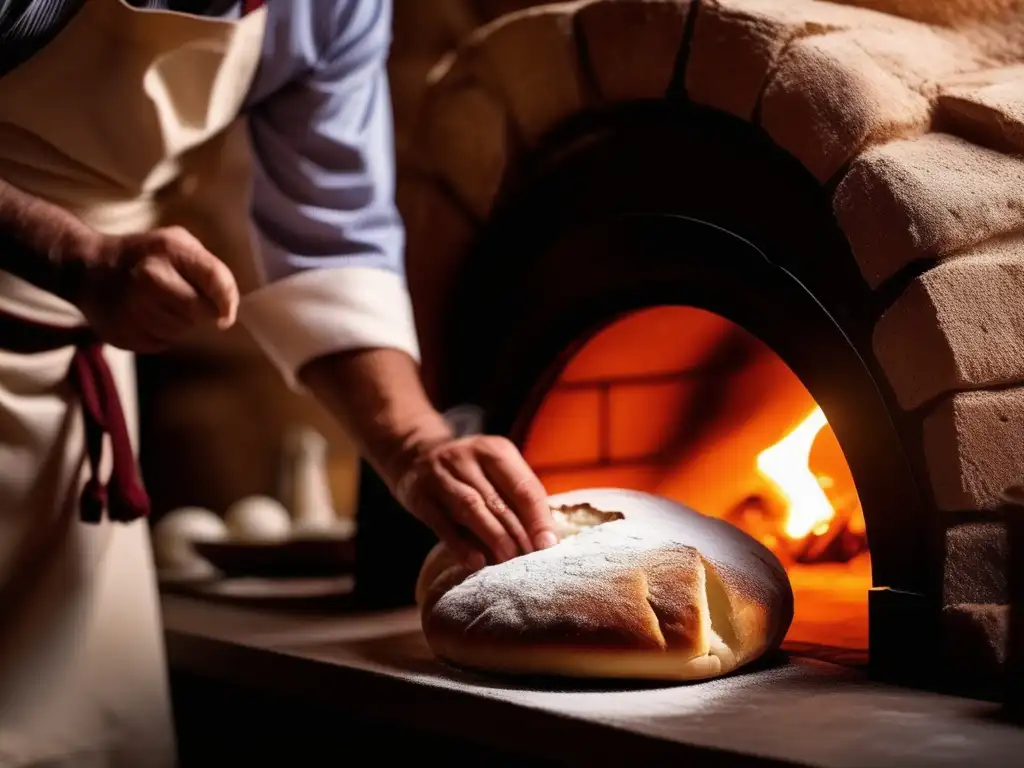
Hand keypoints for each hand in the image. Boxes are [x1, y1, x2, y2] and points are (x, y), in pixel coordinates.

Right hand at [70, 226, 238, 352]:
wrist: (87, 269)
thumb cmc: (144, 256)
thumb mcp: (177, 244)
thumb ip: (208, 269)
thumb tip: (228, 307)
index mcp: (169, 250)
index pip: (216, 281)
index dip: (228, 301)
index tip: (227, 313)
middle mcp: (151, 278)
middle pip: (200, 312)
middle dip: (202, 311)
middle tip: (186, 300)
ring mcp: (134, 308)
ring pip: (182, 329)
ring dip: (180, 322)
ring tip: (159, 303)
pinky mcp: (124, 334)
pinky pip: (162, 342)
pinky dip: (161, 333)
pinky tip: (144, 315)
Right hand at [393, 434, 557, 570]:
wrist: (414, 455)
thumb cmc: (468, 472)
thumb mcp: (494, 471)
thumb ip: (516, 498)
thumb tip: (544, 540)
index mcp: (494, 450)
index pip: (523, 486)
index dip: (538, 518)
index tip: (548, 546)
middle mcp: (466, 457)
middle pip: (498, 499)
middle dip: (517, 533)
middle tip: (529, 560)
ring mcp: (439, 474)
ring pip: (471, 508)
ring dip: (492, 537)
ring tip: (507, 561)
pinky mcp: (419, 494)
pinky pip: (442, 523)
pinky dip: (460, 544)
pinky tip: (476, 562)